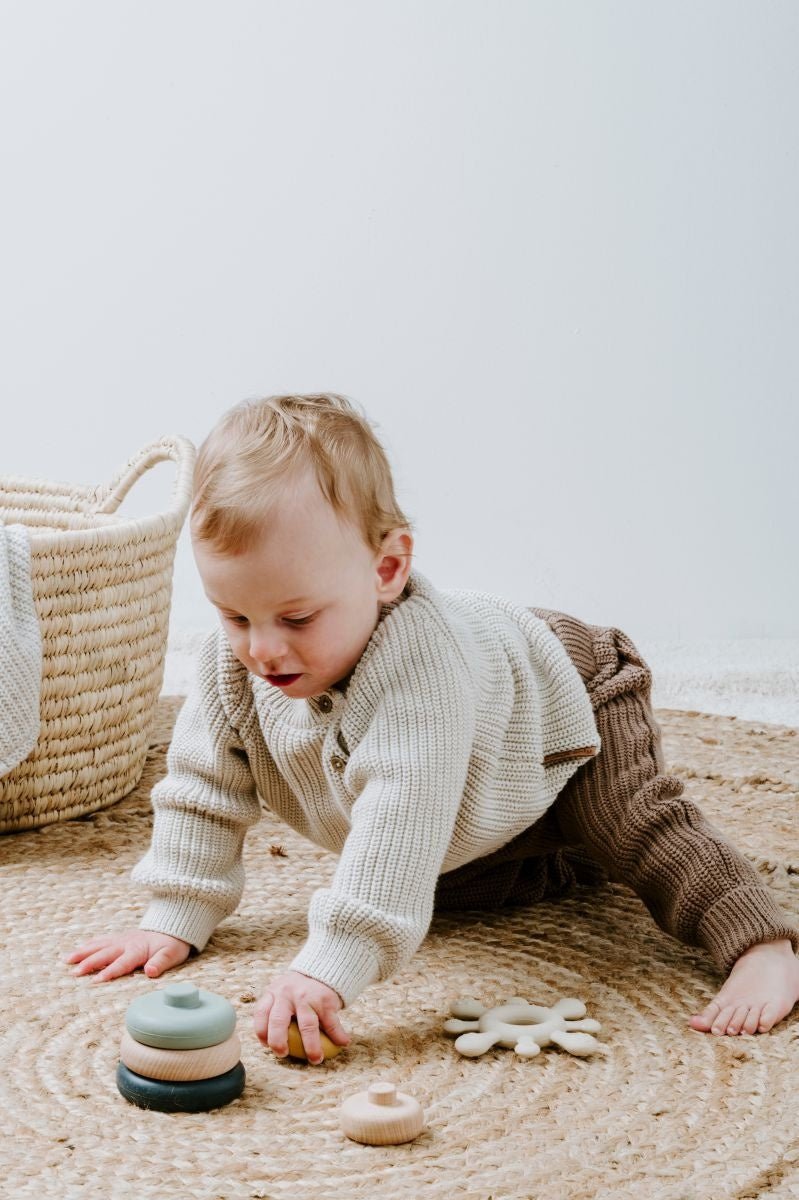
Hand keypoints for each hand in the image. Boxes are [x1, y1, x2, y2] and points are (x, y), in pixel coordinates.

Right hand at [63, 928, 191, 982]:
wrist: (172, 928)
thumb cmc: (172, 945)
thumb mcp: (172, 954)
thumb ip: (161, 963)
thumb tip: (151, 972)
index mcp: (138, 949)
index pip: (121, 963)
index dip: (109, 972)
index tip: (96, 981)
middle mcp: (126, 943)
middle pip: (105, 954)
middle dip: (89, 963)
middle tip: (73, 973)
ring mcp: (121, 939)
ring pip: (99, 945)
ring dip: (83, 952)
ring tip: (66, 960)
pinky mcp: (119, 938)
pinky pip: (101, 940)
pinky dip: (89, 945)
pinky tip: (78, 950)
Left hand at [253, 970, 349, 1064]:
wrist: (321, 968)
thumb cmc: (297, 989)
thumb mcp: (280, 992)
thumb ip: (274, 1010)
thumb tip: (269, 1043)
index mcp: (274, 993)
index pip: (261, 1013)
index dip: (262, 1032)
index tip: (267, 1046)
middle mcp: (288, 994)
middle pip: (278, 1021)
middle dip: (279, 1043)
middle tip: (283, 1055)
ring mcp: (307, 997)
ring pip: (307, 1026)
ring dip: (312, 1046)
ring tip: (316, 1059)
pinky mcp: (326, 1000)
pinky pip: (331, 1022)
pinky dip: (338, 1035)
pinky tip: (342, 1042)